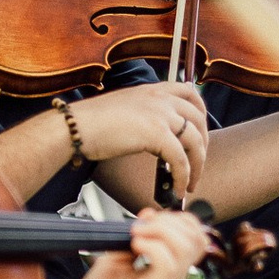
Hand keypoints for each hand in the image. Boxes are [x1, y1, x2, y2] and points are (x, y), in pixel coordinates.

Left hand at [63, 208, 209, 278]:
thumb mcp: (115, 261)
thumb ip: (132, 240)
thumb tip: (145, 219)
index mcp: (168, 271)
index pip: (193, 235)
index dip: (172, 219)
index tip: (144, 219)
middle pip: (196, 236)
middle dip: (169, 220)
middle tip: (141, 226)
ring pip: (187, 246)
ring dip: (160, 230)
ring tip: (136, 236)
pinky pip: (168, 263)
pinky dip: (152, 246)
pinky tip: (135, 246)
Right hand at [71, 83, 209, 195]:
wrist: (75, 127)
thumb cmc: (91, 123)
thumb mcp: (124, 109)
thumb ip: (144, 115)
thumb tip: (154, 137)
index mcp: (152, 90)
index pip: (190, 93)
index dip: (201, 113)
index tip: (201, 131)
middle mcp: (160, 98)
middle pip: (199, 119)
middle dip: (203, 145)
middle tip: (197, 164)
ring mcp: (160, 113)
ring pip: (195, 141)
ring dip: (197, 166)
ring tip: (190, 183)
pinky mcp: (156, 133)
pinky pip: (181, 159)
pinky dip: (183, 177)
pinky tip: (178, 188)